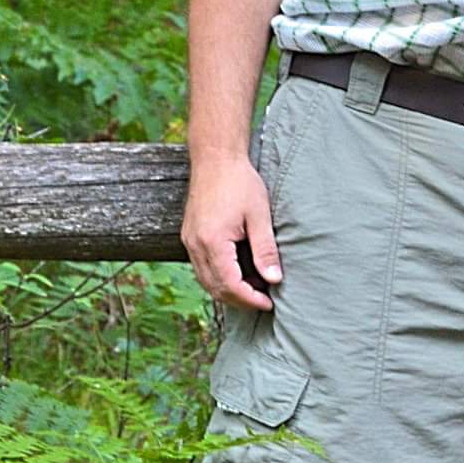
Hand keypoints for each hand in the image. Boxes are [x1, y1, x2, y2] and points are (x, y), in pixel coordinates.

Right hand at [182, 155, 282, 310]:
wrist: (215, 159)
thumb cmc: (240, 182)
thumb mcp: (259, 215)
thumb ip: (265, 249)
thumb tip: (274, 279)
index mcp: (213, 242)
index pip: (229, 285)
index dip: (250, 299)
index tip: (269, 303)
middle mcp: (195, 246)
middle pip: (215, 288)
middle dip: (240, 299)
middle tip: (265, 300)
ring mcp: (189, 242)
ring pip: (206, 280)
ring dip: (229, 290)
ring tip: (255, 288)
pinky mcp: (190, 237)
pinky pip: (202, 267)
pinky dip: (219, 277)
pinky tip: (239, 272)